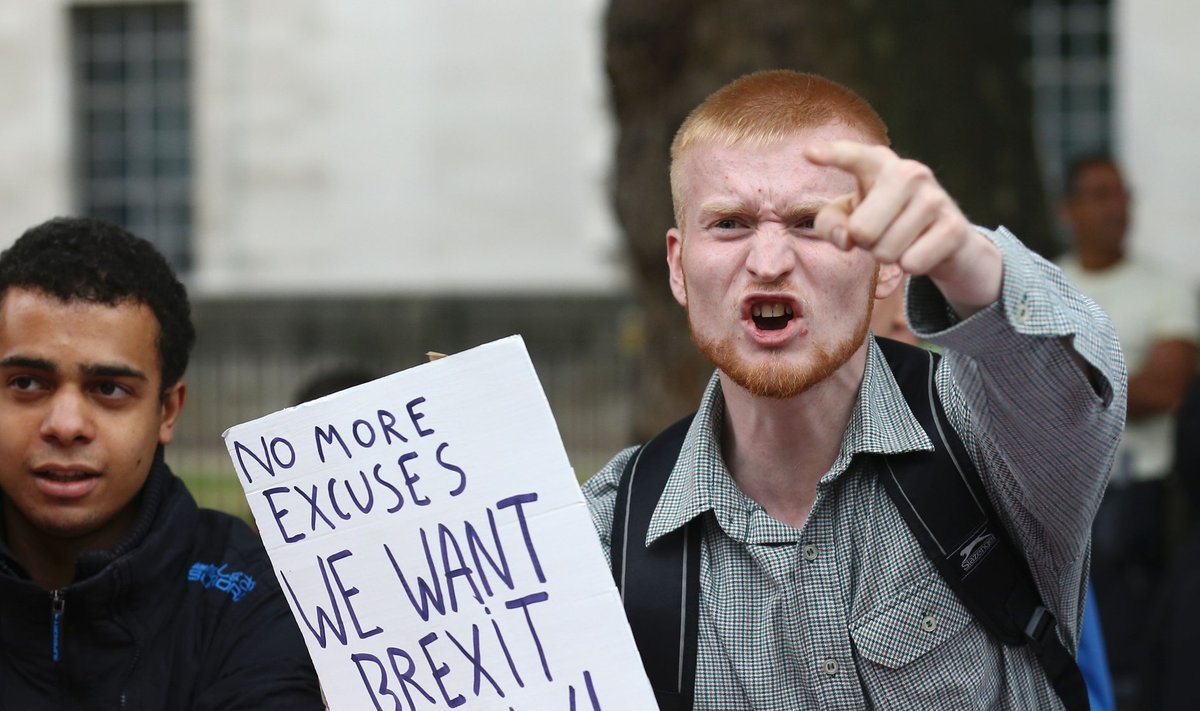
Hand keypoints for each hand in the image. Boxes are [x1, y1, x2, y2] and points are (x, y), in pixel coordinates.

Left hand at [804, 140, 1002, 316]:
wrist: (947, 238)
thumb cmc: (886, 221)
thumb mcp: (850, 217)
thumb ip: (830, 224)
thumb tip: (846, 238)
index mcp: (878, 164)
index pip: (854, 157)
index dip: (832, 156)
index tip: (808, 153)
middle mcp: (909, 172)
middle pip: (861, 230)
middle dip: (866, 243)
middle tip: (882, 232)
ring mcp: (935, 197)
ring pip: (886, 251)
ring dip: (890, 255)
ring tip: (903, 239)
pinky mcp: (954, 227)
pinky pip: (912, 264)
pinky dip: (912, 266)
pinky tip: (924, 249)